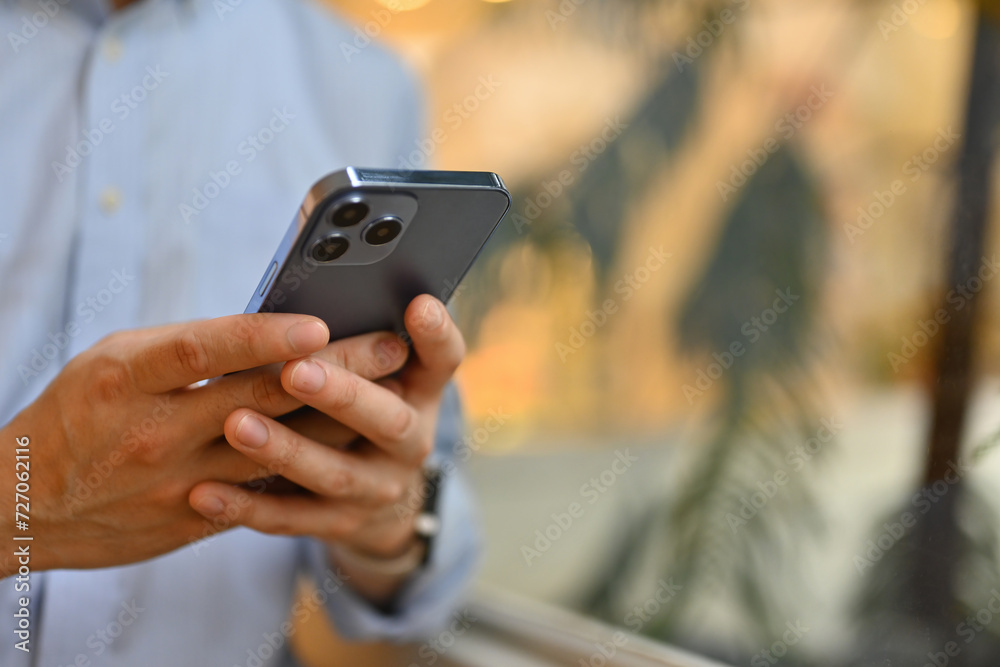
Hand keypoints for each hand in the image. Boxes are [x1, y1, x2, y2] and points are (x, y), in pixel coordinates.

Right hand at [0, 313, 396, 575]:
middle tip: (391, 347)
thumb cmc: (78, 413)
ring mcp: (177, 482)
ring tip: (393, 393)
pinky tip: (356, 445)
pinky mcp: (196, 519)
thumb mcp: (115, 362)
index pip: (205, 351)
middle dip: (336, 371)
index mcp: (127, 377)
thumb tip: (271, 331)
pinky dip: (311, 466)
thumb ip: (188, 349)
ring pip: (279, 450)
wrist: (26, 504)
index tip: (321, 323)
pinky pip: (266, 491)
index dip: (266, 336)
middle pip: (261, 398)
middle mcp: (154, 431)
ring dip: (340, 420)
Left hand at [188, 295, 464, 600]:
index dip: (436, 335)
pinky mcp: (340, 525)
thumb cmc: (362, 409)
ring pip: (335, 474)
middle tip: (295, 371)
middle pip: (389, 420)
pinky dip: (247, 507)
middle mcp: (411, 443)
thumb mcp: (382, 375)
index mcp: (423, 392)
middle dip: (342, 396)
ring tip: (237, 425)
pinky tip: (205, 492)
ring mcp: (378, 489)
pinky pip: (291, 518)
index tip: (417, 305)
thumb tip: (318, 284)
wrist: (379, 502)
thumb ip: (360, 341)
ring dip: (286, 450)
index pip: (443, 358)